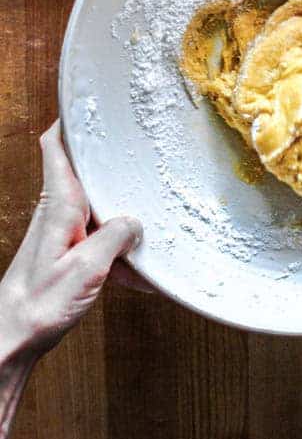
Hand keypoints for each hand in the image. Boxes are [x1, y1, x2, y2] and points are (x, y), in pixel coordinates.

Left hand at [0, 122, 142, 361]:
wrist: (12, 338)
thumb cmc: (39, 304)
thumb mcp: (87, 268)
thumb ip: (115, 237)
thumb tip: (135, 221)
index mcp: (60, 204)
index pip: (55, 146)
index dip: (69, 120)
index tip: (89, 100)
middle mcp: (59, 211)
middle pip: (85, 171)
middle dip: (111, 162)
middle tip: (140, 149)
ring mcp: (63, 231)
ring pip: (97, 207)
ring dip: (121, 214)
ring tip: (151, 219)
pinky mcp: (68, 252)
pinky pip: (99, 239)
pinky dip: (118, 250)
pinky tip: (138, 274)